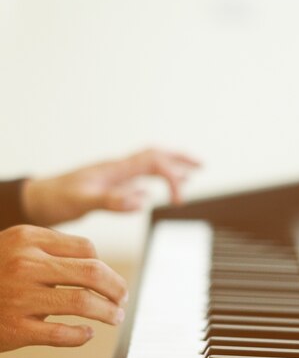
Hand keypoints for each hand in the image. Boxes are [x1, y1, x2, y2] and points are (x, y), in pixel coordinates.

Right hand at [0, 225, 127, 350]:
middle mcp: (25, 264)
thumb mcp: (16, 245)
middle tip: (124, 298)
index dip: (106, 266)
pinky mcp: (15, 328)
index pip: (86, 249)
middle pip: (92, 273)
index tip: (112, 280)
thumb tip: (96, 262)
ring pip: (82, 303)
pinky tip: (87, 334)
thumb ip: (51, 248)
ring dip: (107, 311)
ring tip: (115, 317)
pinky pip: (61, 334)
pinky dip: (81, 335)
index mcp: (29, 239)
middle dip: (117, 288)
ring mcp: (20, 297)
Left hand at [21, 148, 200, 226]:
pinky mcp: (109, 186)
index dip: (173, 178)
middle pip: (156, 155)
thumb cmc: (56, 199)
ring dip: (170, 167)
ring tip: (192, 173)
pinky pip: (137, 179)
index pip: (154, 164)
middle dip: (180, 158)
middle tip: (202, 164)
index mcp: (115, 169)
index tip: (179, 202)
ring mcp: (114, 176)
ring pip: (149, 166)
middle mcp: (118, 169)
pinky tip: (154, 192)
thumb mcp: (82, 201)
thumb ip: (110, 200)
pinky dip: (153, 182)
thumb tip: (142, 201)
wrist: (37, 199)